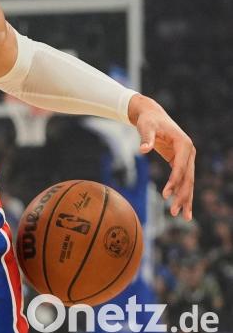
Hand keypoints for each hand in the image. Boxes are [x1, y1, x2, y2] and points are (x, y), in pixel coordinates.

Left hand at [129, 94, 194, 219]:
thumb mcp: (145, 127)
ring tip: (184, 217)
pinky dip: (182, 193)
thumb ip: (145, 138)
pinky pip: (183, 180)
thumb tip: (143, 149)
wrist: (151, 115)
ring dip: (186, 199)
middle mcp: (189, 152)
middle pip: (188, 178)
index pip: (180, 167)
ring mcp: (187, 158)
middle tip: (174, 212)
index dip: (174, 181)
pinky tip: (181, 207)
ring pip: (188, 181)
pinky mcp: (180, 161)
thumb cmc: (148, 121)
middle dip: (182, 195)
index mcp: (184, 144)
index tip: (165, 195)